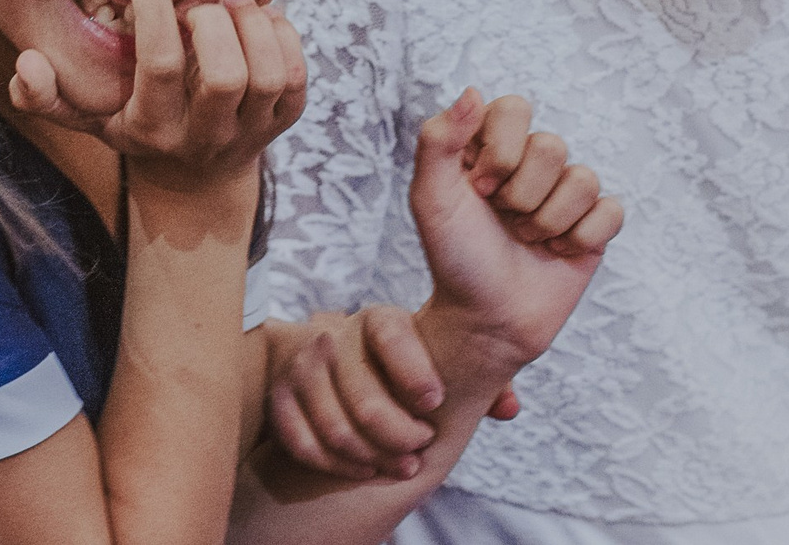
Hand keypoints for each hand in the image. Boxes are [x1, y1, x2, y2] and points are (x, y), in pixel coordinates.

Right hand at [11, 0, 306, 190]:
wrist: (193, 178)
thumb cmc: (132, 125)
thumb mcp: (87, 118)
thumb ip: (47, 95)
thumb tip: (25, 63)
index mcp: (152, 128)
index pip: (160, 66)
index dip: (154, 10)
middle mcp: (204, 136)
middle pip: (225, 76)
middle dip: (214, 23)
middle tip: (199, 1)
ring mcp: (248, 133)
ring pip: (268, 75)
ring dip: (253, 26)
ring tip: (232, 4)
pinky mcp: (282, 124)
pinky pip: (297, 78)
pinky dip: (284, 36)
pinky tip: (260, 20)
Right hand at [261, 307, 523, 482]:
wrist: (334, 361)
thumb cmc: (401, 364)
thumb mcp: (438, 360)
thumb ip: (477, 380)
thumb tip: (509, 408)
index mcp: (378, 319)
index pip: (391, 335)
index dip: (414, 371)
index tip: (434, 402)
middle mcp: (334, 337)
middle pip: (365, 400)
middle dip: (400, 436)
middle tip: (421, 448)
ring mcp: (302, 369)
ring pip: (335, 428)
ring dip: (373, 457)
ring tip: (402, 464)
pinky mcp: (279, 399)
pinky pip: (304, 444)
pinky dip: (337, 465)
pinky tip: (365, 468)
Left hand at [410, 91, 621, 376]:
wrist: (485, 321)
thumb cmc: (454, 259)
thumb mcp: (431, 198)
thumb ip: (438, 140)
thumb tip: (474, 91)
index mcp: (492, 146)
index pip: (515, 109)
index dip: (501, 151)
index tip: (478, 189)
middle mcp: (531, 163)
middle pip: (552, 146)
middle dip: (522, 196)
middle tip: (503, 221)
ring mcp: (565, 193)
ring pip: (583, 178)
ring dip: (547, 221)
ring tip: (526, 240)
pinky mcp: (594, 225)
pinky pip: (611, 210)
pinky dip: (582, 237)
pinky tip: (558, 252)